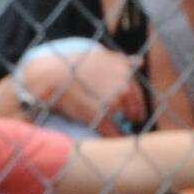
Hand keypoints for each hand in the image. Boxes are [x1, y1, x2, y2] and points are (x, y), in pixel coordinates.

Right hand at [21, 45, 143, 134]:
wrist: (53, 73)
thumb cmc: (75, 62)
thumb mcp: (100, 54)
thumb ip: (121, 60)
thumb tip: (139, 61)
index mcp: (124, 71)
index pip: (138, 94)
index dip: (137, 105)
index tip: (137, 113)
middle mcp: (123, 86)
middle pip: (133, 108)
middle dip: (132, 116)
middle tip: (131, 122)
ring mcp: (113, 102)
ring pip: (123, 120)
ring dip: (123, 127)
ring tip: (121, 131)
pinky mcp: (100, 115)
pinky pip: (113, 131)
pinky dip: (116, 137)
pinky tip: (116, 139)